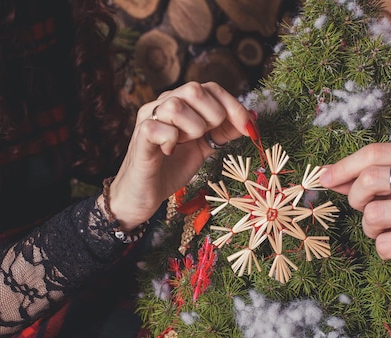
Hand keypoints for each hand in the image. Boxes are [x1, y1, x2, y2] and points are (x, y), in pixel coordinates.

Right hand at [106, 82, 254, 230]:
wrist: (143, 195)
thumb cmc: (170, 168)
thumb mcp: (204, 148)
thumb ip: (223, 131)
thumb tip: (251, 119)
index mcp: (181, 103)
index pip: (211, 88)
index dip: (233, 106)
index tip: (248, 128)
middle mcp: (162, 104)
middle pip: (194, 89)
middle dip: (212, 116)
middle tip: (204, 138)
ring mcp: (148, 118)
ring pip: (176, 105)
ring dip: (191, 128)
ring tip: (184, 144)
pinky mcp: (139, 137)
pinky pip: (159, 128)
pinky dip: (171, 140)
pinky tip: (169, 152)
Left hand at [320, 141, 390, 282]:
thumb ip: (376, 175)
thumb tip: (328, 175)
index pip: (376, 152)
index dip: (344, 166)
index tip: (325, 178)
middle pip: (370, 179)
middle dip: (355, 197)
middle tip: (365, 208)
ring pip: (373, 214)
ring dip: (370, 226)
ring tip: (386, 229)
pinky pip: (384, 244)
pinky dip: (383, 247)